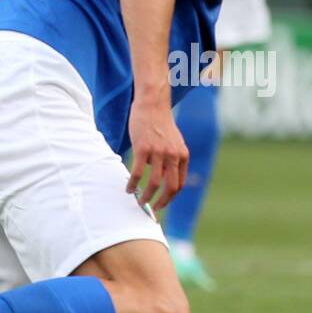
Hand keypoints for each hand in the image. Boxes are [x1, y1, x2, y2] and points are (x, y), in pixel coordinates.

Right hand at [126, 97, 188, 211]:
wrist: (152, 104)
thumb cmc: (160, 123)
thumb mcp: (174, 140)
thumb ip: (173, 157)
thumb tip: (163, 175)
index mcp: (182, 155)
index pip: (179, 184)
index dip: (170, 197)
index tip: (162, 203)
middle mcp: (173, 155)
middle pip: (170, 187)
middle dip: (161, 202)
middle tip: (153, 208)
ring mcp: (158, 152)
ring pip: (153, 183)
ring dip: (146, 196)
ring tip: (139, 201)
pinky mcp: (143, 148)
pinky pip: (138, 172)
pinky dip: (133, 184)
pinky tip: (128, 188)